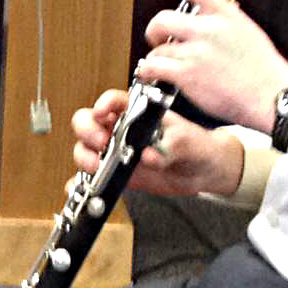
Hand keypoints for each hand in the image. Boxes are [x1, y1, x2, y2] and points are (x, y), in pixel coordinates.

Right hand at [70, 88, 244, 198]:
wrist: (202, 171)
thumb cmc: (196, 147)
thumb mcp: (189, 142)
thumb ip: (171, 147)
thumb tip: (149, 156)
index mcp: (137, 113)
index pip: (113, 101)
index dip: (103, 104)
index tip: (103, 113)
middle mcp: (120, 130)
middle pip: (87, 123)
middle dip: (88, 131)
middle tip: (102, 143)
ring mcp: (115, 153)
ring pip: (85, 149)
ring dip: (86, 157)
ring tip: (99, 167)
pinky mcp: (115, 174)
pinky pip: (92, 177)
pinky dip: (85, 183)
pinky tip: (89, 186)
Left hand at [131, 0, 287, 132]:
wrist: (272, 98)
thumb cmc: (264, 72)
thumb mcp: (249, 33)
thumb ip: (225, 23)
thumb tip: (208, 18)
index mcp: (227, 16)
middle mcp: (210, 30)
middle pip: (163, 19)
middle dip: (154, 30)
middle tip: (158, 39)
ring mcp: (197, 52)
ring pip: (158, 49)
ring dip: (156, 58)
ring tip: (163, 66)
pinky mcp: (187, 75)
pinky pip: (153, 67)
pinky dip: (148, 71)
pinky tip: (151, 75)